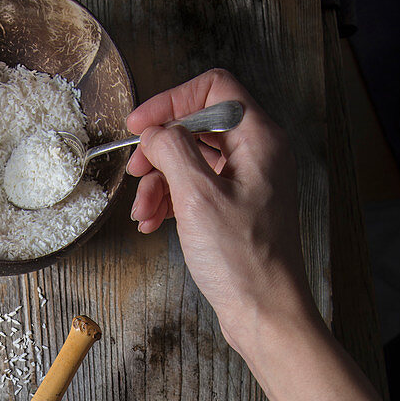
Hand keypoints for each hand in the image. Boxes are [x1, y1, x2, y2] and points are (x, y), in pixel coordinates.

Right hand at [126, 68, 318, 353]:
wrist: (264, 311)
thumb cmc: (242, 260)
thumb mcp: (197, 197)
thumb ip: (172, 150)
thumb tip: (154, 132)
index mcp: (259, 138)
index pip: (213, 89)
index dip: (171, 101)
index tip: (139, 125)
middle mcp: (259, 153)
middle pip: (199, 126)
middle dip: (161, 150)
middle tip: (135, 172)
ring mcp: (249, 181)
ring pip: (194, 161)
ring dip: (161, 182)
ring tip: (143, 212)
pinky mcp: (238, 207)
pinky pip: (198, 188)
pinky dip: (172, 200)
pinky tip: (153, 222)